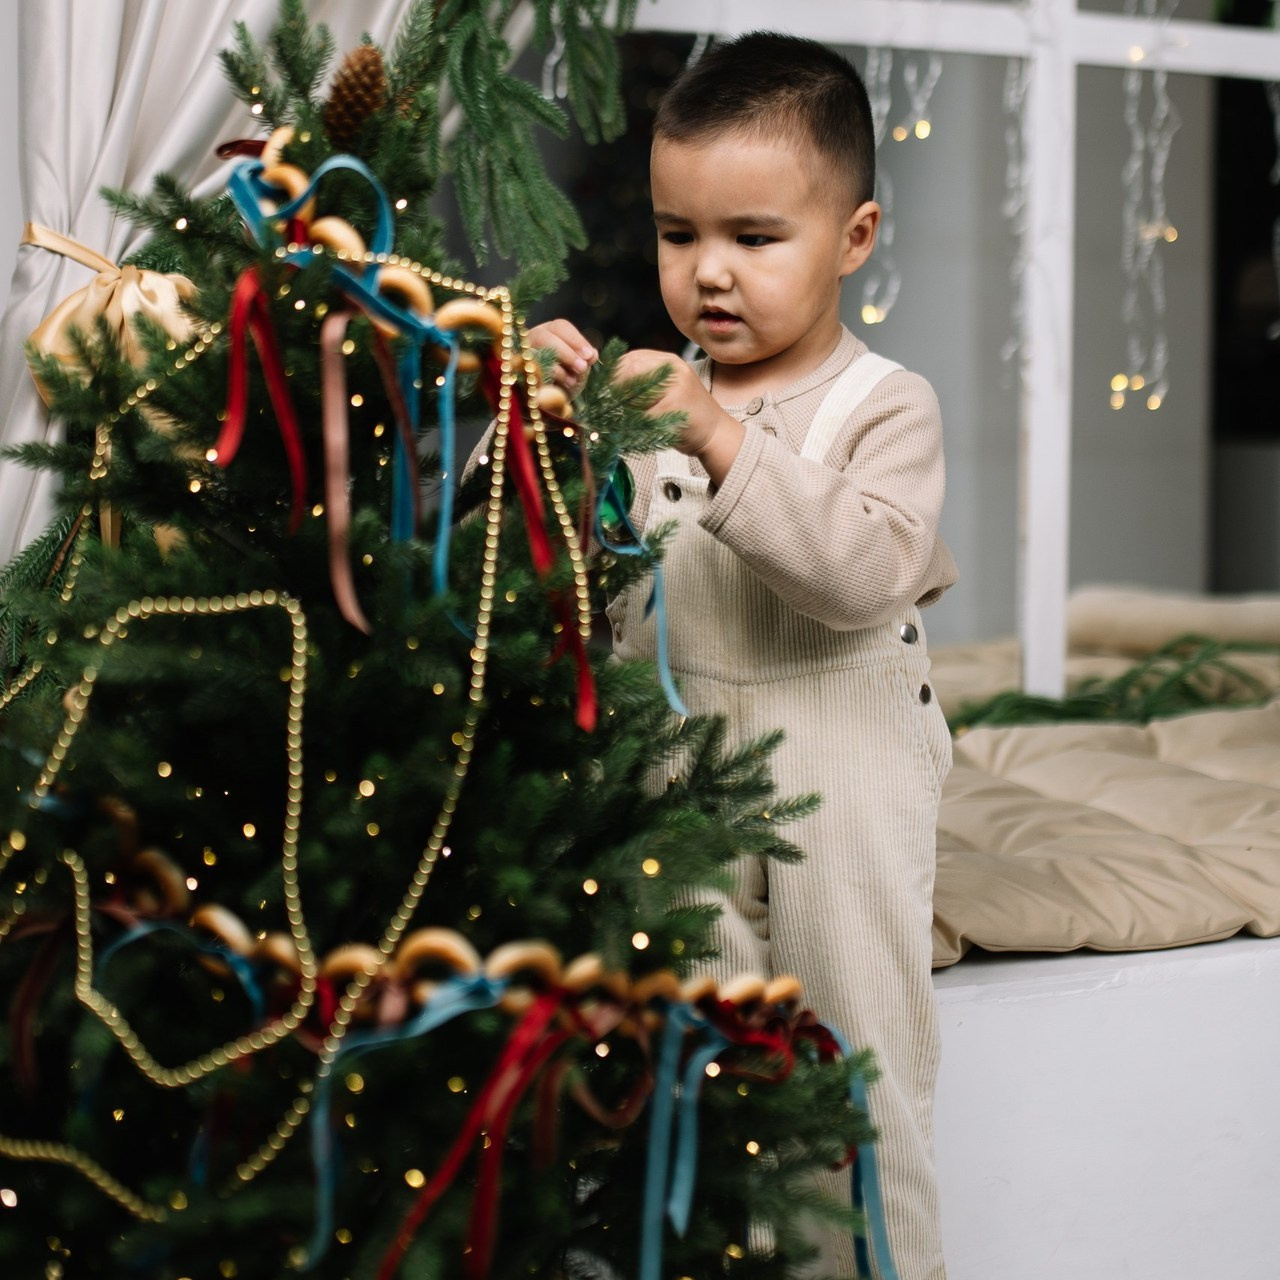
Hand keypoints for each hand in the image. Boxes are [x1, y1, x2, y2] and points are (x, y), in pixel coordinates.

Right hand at [527, 318, 597, 397]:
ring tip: (573, 381)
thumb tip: (592, 353)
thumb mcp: (581, 368)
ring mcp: (523, 354)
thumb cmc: (569, 380)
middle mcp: (533, 338)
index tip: (589, 355)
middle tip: (582, 367)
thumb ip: (586, 359)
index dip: (576, 339)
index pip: (561, 327)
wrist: (555, 403)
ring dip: (558, 369)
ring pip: (534, 354)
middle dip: (566, 352)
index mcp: (551, 331)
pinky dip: (547, 380)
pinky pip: (530, 373)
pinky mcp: (518, 372)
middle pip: (544, 337)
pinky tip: (562, 386)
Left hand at [614, 349, 744, 481]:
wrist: (715, 433)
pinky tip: (638, 431)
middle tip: (609, 407)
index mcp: (669, 362)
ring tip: (626, 419)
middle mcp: (673, 368)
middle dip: (615, 389)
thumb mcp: (666, 390)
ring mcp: (675, 385)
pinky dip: (634, 423)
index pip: (630, 359)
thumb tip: (605, 384)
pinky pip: (641, 413)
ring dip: (623, 408)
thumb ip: (643, 381)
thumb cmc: (685, 414)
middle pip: (629, 369)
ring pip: (633, 391)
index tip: (604, 392)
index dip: (612, 375)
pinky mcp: (673, 406)